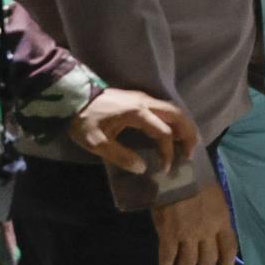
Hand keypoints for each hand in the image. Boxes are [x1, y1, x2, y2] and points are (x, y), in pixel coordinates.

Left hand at [67, 88, 199, 174]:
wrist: (73, 96)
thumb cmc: (85, 120)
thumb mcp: (97, 142)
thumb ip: (120, 156)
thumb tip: (142, 168)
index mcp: (138, 114)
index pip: (163, 133)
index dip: (168, 152)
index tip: (165, 168)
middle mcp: (146, 103)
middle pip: (177, 116)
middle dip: (188, 134)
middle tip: (191, 153)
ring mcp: (144, 98)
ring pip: (174, 110)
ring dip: (184, 126)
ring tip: (187, 143)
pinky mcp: (139, 98)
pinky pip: (166, 108)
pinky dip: (175, 121)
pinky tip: (172, 131)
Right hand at [150, 182, 235, 264]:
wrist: (178, 173)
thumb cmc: (196, 179)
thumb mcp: (214, 196)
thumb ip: (214, 214)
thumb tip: (212, 227)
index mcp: (222, 220)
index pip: (230, 247)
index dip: (227, 263)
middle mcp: (208, 231)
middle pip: (209, 260)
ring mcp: (189, 234)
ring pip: (189, 263)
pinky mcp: (170, 235)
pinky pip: (168, 257)